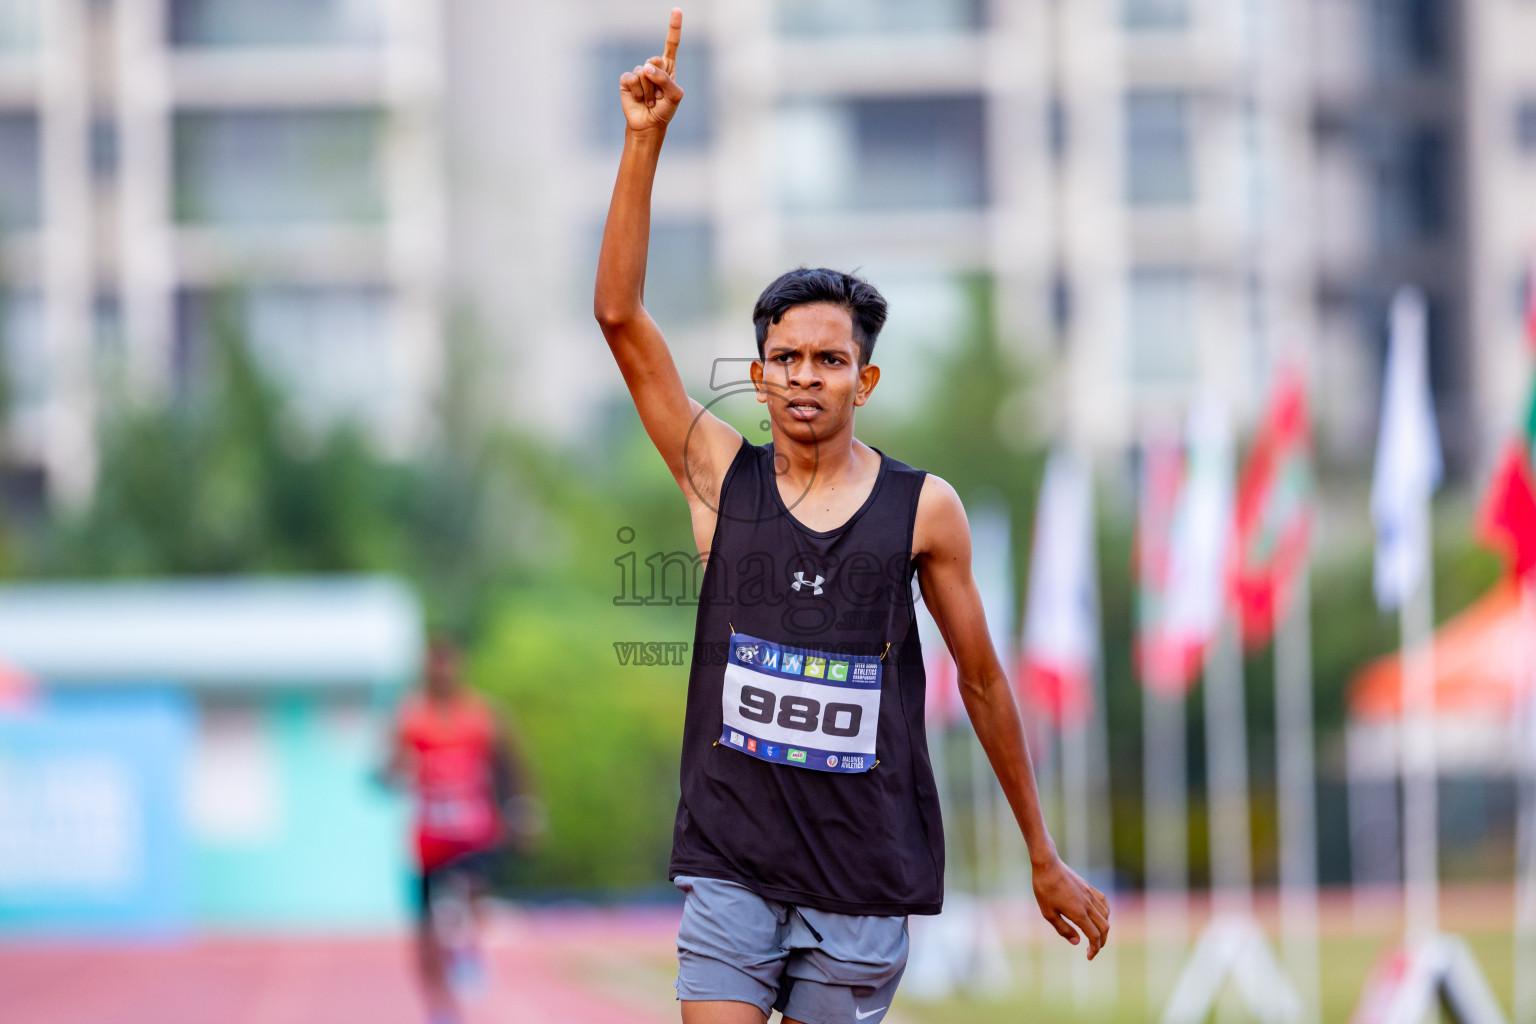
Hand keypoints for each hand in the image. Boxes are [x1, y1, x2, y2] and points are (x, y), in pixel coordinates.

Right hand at [619, 8, 684, 134]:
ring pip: (644, 73)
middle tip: (659, 96)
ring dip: (649, 92)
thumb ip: (665, 80)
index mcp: (668, 67)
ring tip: (650, 101)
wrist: (649, 125)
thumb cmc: (664, 110)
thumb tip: (646, 68)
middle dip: (658, 80)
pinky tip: (640, 100)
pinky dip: (638, 92)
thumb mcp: (674, 96)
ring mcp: (639, 73)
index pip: (671, 44)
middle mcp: (653, 67)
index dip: (674, 27)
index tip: (677, 10)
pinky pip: (633, 79)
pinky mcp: (627, 80)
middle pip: (655, 60)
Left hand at [1032, 855, 1110, 959]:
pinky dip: (1105, 913)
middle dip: (1102, 942)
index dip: (1095, 949)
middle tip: (1093, 949)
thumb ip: (1063, 929)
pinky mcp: (1088, 887)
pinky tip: (1098, 915)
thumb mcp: (1048, 913)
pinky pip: (1103, 902)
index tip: (1089, 956)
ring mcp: (1090, 895)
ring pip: (1106, 915)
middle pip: (1104, 928)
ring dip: (1104, 928)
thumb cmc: (1044, 889)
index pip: (1094, 936)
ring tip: (1095, 934)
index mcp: (1078, 914)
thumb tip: (1077, 942)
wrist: (1047, 865)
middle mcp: (1088, 905)